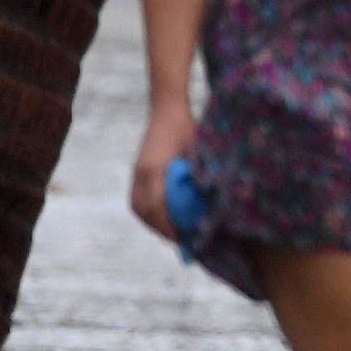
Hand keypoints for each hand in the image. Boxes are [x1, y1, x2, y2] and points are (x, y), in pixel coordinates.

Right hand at [129, 110, 193, 242]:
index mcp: (154, 170)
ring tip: (174, 234)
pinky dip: (150, 213)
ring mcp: (136, 172)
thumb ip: (201, 177)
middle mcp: (141, 173)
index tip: (186, 239)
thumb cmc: (189, 128)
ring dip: (155, 223)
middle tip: (183, 242)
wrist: (168, 108)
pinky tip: (165, 218)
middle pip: (145, 212)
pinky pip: (138, 199)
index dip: (171, 226)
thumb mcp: (199, 152)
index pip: (158, 208)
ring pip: (139, 208)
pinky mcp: (137, 171)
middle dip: (162, 229)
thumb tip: (214, 206)